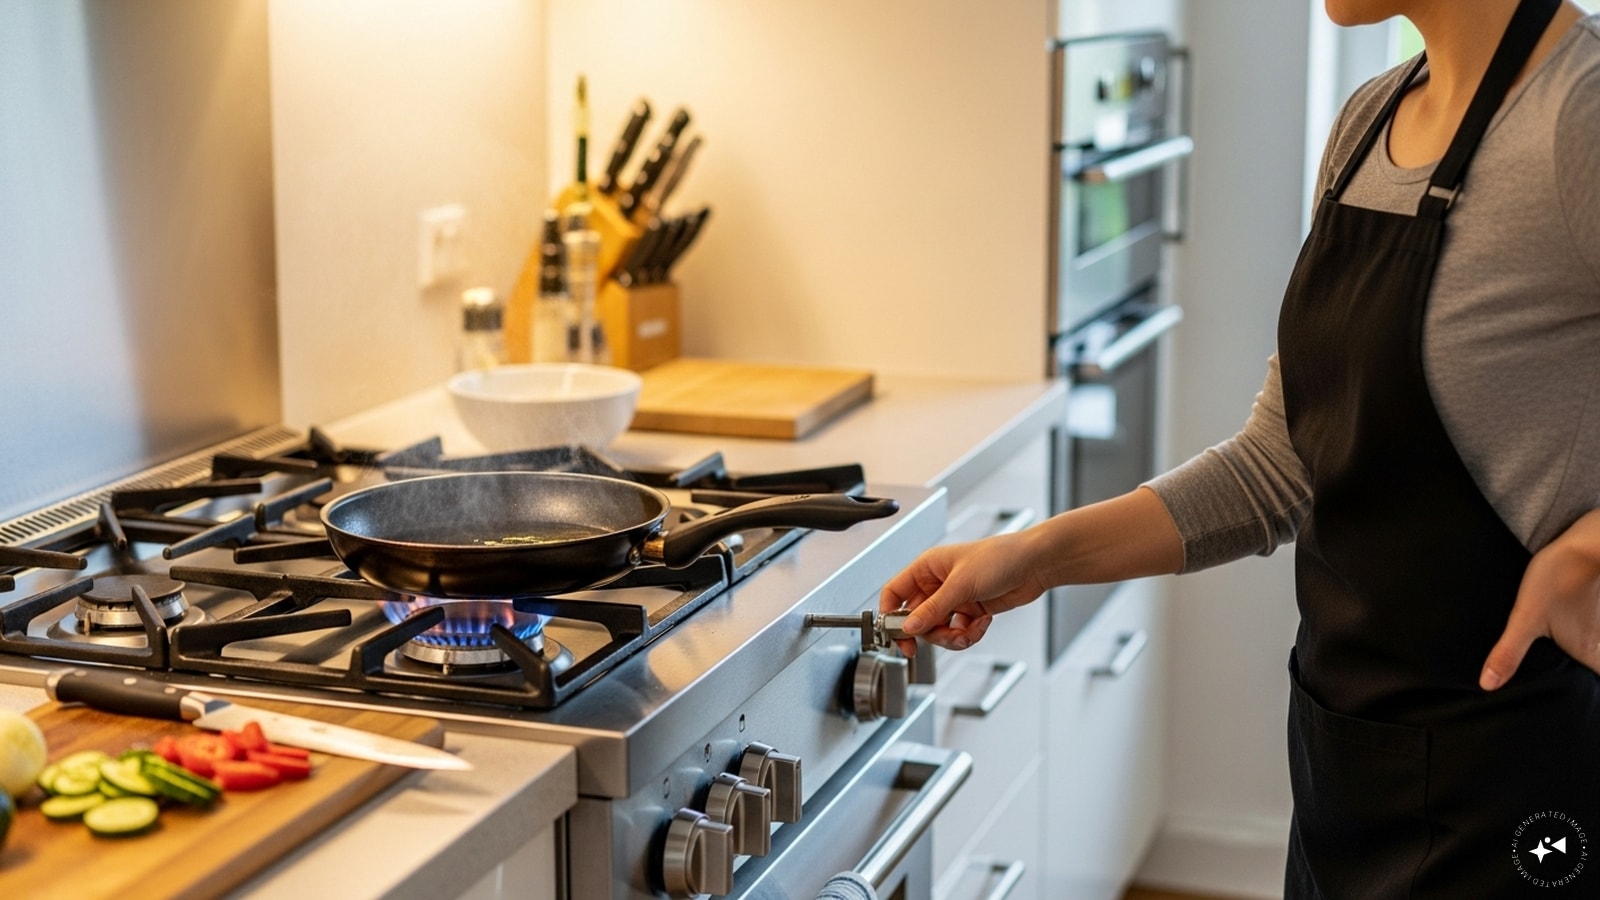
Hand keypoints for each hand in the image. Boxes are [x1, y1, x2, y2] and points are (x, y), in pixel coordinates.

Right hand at [879, 530, 1048, 656]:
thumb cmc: (1000, 557)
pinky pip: (958, 632)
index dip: (891, 616)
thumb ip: (932, 609)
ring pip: (937, 630)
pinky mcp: (970, 611)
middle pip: (916, 619)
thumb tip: (908, 627)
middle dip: (931, 632)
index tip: (898, 636)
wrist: (1035, 564)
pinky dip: (968, 634)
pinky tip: (982, 622)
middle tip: (944, 636)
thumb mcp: (961, 584)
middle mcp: (936, 584)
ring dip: (952, 637)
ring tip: (968, 632)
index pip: (894, 593)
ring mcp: (953, 599)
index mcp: (926, 568)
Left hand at [1480, 509, 1599, 689]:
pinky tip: (1569, 634)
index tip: (1565, 706)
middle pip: (1594, 672)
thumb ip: (1508, 653)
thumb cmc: (1557, 578)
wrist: (1587, 541)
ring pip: (1595, 654)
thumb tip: (1488, 686)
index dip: (1590, 700)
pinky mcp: (1599, 611)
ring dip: (1583, 658)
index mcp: (1592, 654)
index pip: (1596, 688)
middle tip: (1559, 692)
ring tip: (1564, 669)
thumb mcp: (1525, 617)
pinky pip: (1593, 633)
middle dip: (1583, 681)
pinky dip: (1585, 640)